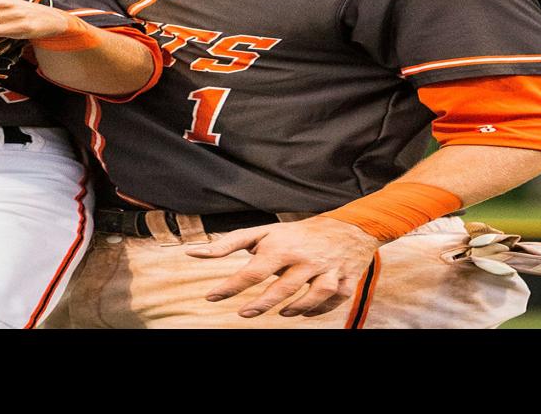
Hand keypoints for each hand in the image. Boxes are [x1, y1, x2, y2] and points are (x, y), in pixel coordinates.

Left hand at [187, 216, 385, 317]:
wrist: (346, 227)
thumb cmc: (294, 233)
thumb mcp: (262, 233)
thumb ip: (227, 244)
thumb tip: (193, 253)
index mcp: (281, 247)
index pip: (252, 271)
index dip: (230, 287)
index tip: (211, 297)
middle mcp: (304, 259)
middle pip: (281, 288)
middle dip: (260, 305)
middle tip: (243, 314)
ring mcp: (327, 270)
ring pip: (312, 295)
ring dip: (294, 308)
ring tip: (279, 313)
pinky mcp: (346, 280)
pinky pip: (333, 300)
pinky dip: (318, 310)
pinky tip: (303, 312)